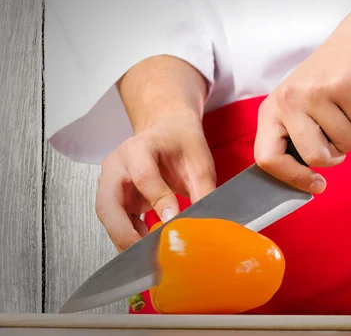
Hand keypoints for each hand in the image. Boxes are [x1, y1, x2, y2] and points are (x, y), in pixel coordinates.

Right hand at [96, 114, 215, 251]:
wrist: (169, 132)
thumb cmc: (182, 143)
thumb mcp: (199, 164)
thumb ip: (203, 192)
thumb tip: (206, 224)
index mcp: (139, 147)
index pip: (143, 176)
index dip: (158, 201)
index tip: (174, 220)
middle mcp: (117, 164)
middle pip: (108, 203)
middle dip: (124, 232)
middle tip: (147, 252)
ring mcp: (110, 181)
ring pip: (107, 216)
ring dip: (124, 238)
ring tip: (150, 254)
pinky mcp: (114, 197)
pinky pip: (115, 221)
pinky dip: (128, 236)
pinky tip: (147, 246)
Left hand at [254, 5, 350, 193]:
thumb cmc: (333, 78)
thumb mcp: (304, 106)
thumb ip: (299, 138)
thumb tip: (305, 181)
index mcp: (273, 109)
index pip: (267, 158)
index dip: (293, 179)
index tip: (316, 184)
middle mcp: (289, 100)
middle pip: (315, 157)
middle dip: (337, 155)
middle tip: (343, 136)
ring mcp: (316, 92)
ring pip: (347, 144)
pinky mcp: (346, 86)